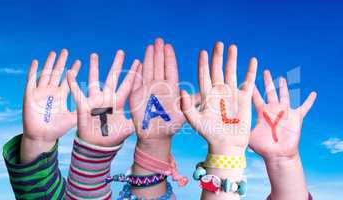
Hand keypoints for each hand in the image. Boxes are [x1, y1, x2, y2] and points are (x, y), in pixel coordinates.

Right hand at [21, 49, 79, 162]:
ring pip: (45, 74)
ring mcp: (40, 92)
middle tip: (66, 51)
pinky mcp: (30, 95)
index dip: (73, 71)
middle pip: (57, 73)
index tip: (79, 61)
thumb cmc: (58, 129)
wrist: (42, 137)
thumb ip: (85, 109)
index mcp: (61, 96)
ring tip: (53, 53)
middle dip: (61, 62)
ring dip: (49, 63)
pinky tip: (36, 61)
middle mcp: (51, 92)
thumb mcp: (74, 116)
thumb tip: (101, 104)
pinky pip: (31, 81)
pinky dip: (33, 71)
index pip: (68, 80)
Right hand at [67, 50, 139, 146]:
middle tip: (121, 52)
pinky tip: (70, 72)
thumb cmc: (112, 138)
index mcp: (118, 103)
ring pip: (95, 80)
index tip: (138, 62)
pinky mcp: (84, 106)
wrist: (96, 147)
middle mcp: (107, 99)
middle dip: (117, 65)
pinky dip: (73, 83)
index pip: (127, 85)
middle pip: (113, 78)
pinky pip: (77, 93)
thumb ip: (136, 123)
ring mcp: (95, 101)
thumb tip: (149, 118)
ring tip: (94, 55)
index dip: (133, 75)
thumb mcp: (126, 130)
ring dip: (94, 68)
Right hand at [129, 38, 198, 152]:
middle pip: (159, 65)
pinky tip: (138, 61)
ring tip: (150, 46)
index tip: (168, 46)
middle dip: (159, 53)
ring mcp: (148, 89)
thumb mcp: (184, 114)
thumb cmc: (171, 126)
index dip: (169, 58)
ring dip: (149, 58)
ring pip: (149, 69)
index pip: (170, 69)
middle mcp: (160, 86)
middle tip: (159, 39)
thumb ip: (192, 103)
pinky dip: (137, 71)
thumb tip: (205, 94)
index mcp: (171, 88)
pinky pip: (137, 80)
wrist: (155, 136)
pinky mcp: (138, 95)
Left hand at [181, 42, 257, 154]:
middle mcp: (219, 92)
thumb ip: (187, 107)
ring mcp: (231, 94)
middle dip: (217, 57)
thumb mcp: (195, 121)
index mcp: (207, 96)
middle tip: (218, 43)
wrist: (227, 145)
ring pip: (232, 72)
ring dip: (232, 60)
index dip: (203, 64)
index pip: (204, 75)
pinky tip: (252, 60)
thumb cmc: (210, 135)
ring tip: (232, 47)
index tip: (202, 52)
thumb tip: (181, 90)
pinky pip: (248, 81)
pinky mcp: (244, 98)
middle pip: (217, 70)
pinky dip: (250, 71)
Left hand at [250, 70, 316, 160]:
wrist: (278, 155)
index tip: (248, 77)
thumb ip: (242, 127)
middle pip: (270, 92)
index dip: (253, 87)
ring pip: (285, 95)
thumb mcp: (250, 136)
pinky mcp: (296, 118)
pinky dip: (309, 101)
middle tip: (265, 71)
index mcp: (262, 112)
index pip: (256, 97)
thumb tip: (230, 124)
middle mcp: (273, 109)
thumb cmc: (263, 147)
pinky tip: (314, 93)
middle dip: (268, 82)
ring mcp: (284, 112)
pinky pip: (304, 108)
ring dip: (284, 87)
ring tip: (282, 77)